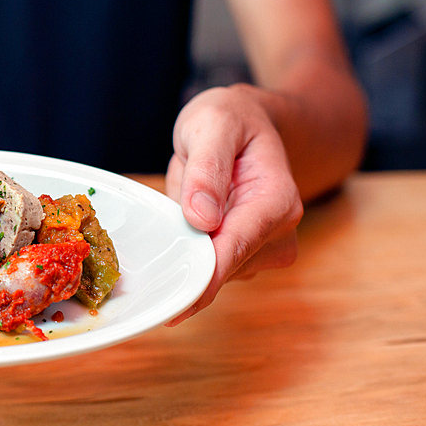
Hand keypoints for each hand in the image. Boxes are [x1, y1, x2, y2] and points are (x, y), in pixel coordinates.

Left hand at [164, 83, 302, 324]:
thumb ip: (208, 168)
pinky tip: (175, 233)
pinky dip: (186, 256)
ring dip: (185, 259)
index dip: (205, 277)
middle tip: (147, 265)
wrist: (246, 123)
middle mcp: (278, 231)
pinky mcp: (243, 253)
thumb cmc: (231, 119)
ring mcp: (262, 247)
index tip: (176, 305)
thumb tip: (202, 218)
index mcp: (276, 200)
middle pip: (225, 268)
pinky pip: (208, 266)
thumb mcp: (212, 124)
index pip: (237, 247)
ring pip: (215, 273)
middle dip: (187, 269)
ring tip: (168, 217)